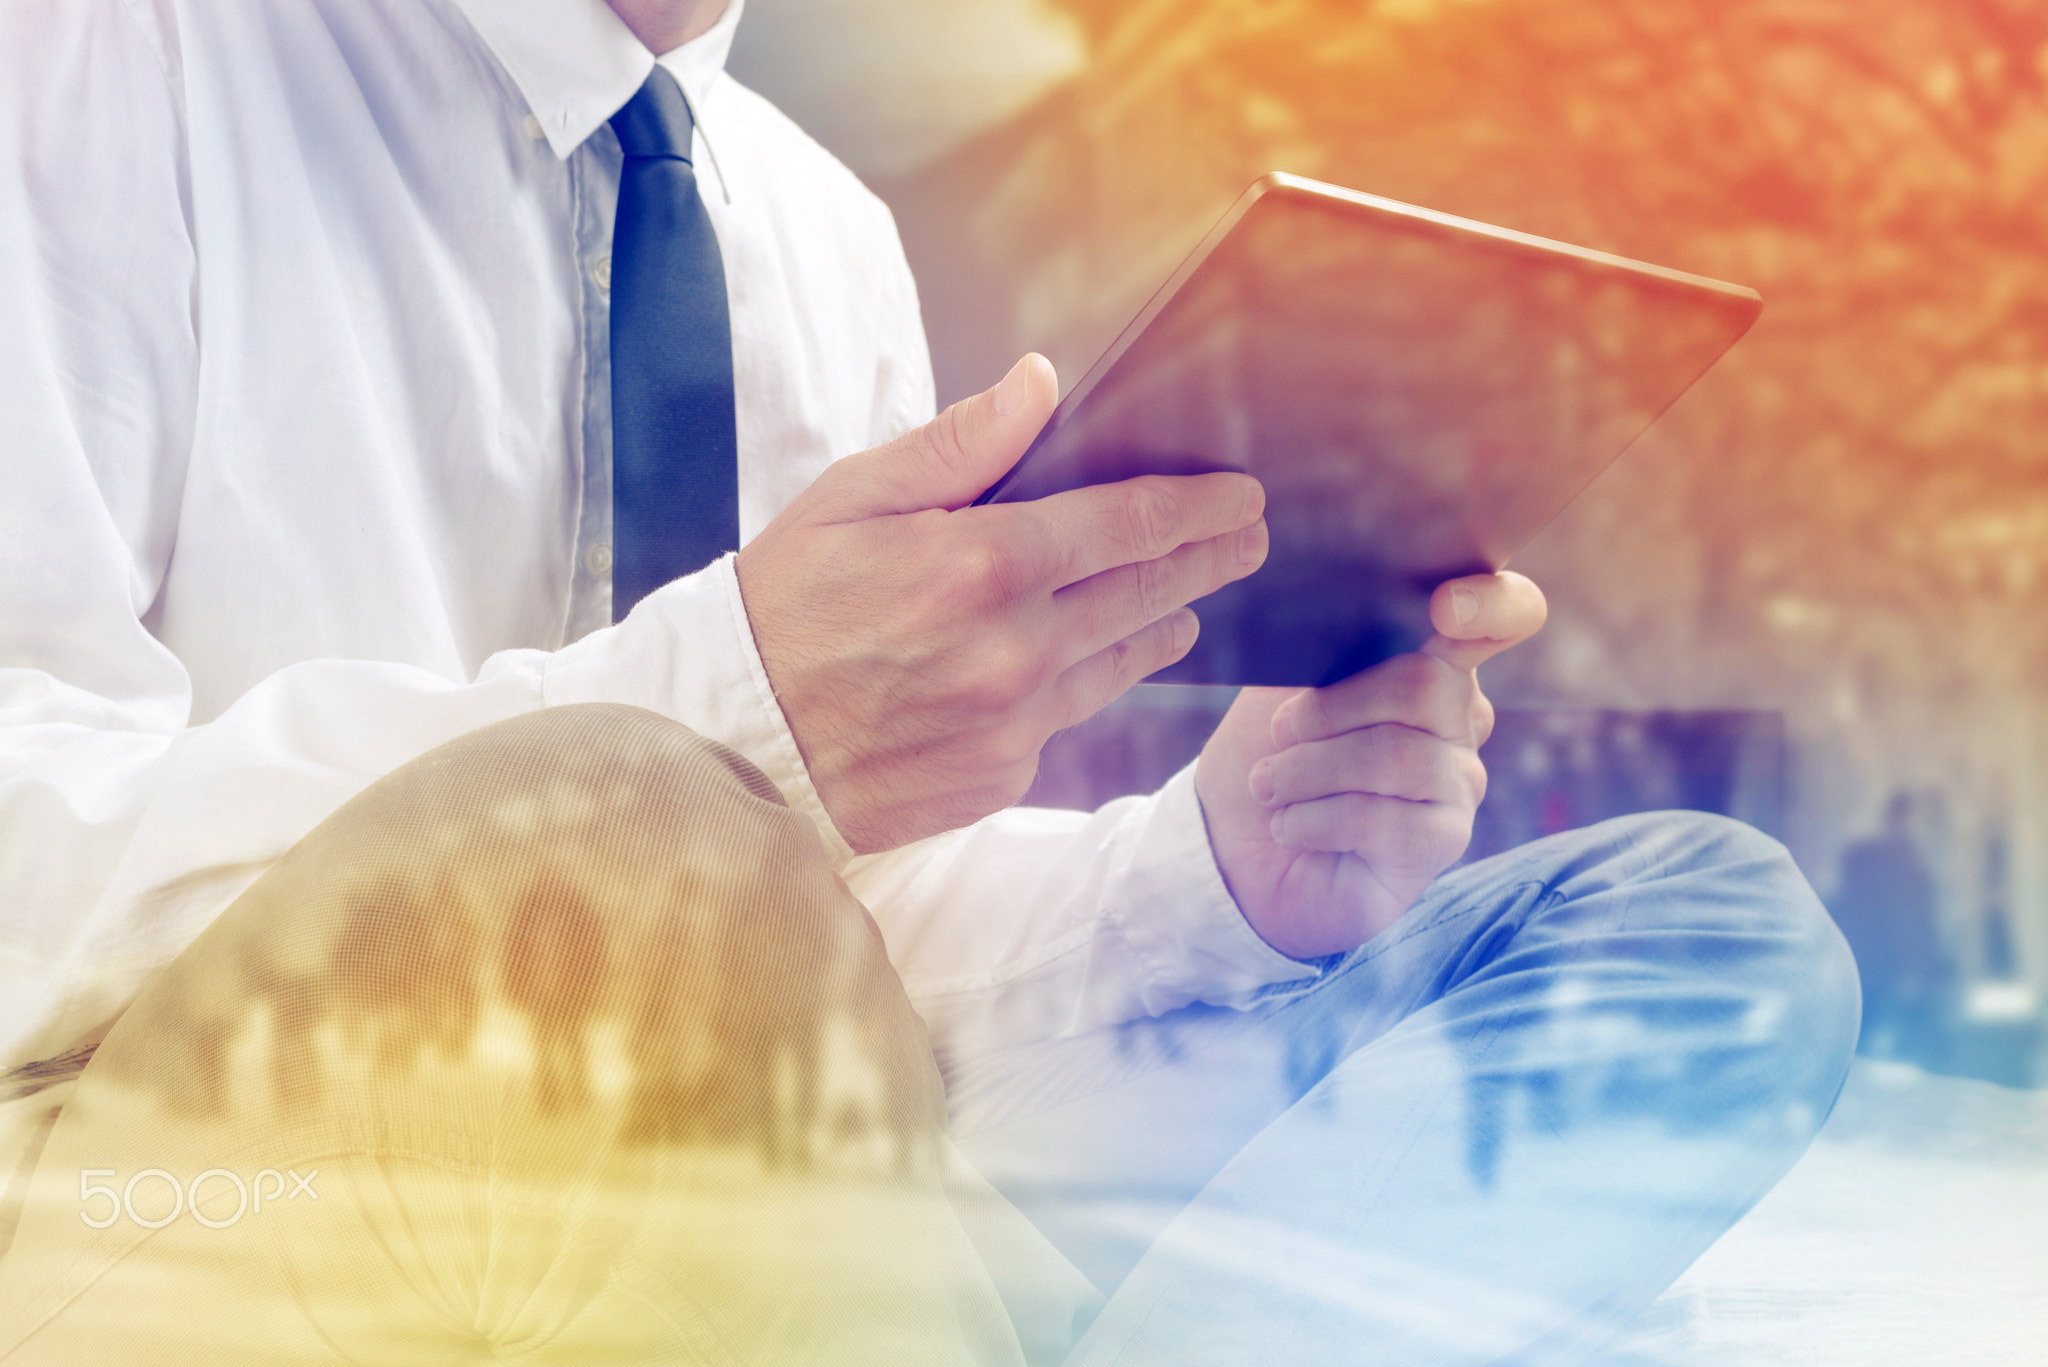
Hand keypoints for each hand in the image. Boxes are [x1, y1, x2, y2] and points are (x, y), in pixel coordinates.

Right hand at [736, 355, 1269, 853]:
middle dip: (1208, 561)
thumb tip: (1041, 381)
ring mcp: (1013, 723)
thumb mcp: (856, 497)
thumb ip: (962, 443)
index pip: (1132, 525)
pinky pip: (1067, 722)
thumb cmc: (783, 603)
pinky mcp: (999, 777)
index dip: (1200, 508)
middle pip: (1148, 594)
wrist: (733, 738)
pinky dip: (1084, 685)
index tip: (1242, 497)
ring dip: (1163, 624)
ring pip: (1121, 664)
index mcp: (983, 565)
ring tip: (1186, 604)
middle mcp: (1015, 650)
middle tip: (1247, 541)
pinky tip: (1089, 662)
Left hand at [1195, 573, 1547, 958]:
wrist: (1234, 852)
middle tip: (1276, 735)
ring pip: (1395, 756)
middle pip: (1426, 684)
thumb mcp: (1278, 686)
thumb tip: (1344, 617)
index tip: (1446, 608)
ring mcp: (1459, 782)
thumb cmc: (1264, 758)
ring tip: (1268, 786)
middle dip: (1330, 709)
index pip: (1505, 615)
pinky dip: (1312, 819)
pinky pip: (1381, 819)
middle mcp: (1460, 718)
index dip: (1493, 605)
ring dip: (1307, 770)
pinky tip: (1287, 826)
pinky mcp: (1442, 842)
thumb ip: (1325, 645)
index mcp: (1429, 660)